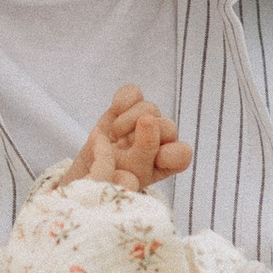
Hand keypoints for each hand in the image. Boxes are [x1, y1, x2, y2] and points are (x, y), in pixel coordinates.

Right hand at [71, 85, 192, 192]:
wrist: (90, 165)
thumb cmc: (109, 178)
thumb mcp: (122, 180)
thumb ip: (136, 162)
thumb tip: (142, 137)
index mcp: (167, 164)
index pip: (182, 154)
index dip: (169, 154)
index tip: (151, 159)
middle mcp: (162, 140)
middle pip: (168, 126)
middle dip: (143, 136)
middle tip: (124, 147)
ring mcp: (148, 119)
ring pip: (150, 108)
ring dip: (127, 122)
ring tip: (115, 136)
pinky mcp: (131, 104)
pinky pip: (134, 92)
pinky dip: (122, 100)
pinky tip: (115, 113)